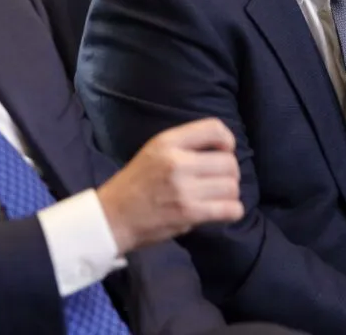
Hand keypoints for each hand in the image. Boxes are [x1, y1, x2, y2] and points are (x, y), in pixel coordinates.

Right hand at [97, 118, 243, 253]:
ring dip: (230, 194)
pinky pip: (229, 209)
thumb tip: (225, 149)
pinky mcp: (188, 213)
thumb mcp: (154, 151)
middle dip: (230, 173)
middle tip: (218, 182)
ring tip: (218, 198)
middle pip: (229, 162)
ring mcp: (183, 189)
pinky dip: (233, 211)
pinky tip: (224, 211)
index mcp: (168, 142)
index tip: (224, 151)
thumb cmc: (136, 184)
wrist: (112, 217)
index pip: (214, 128)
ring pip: (231, 186)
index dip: (227, 140)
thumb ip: (185, 145)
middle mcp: (176, 162)